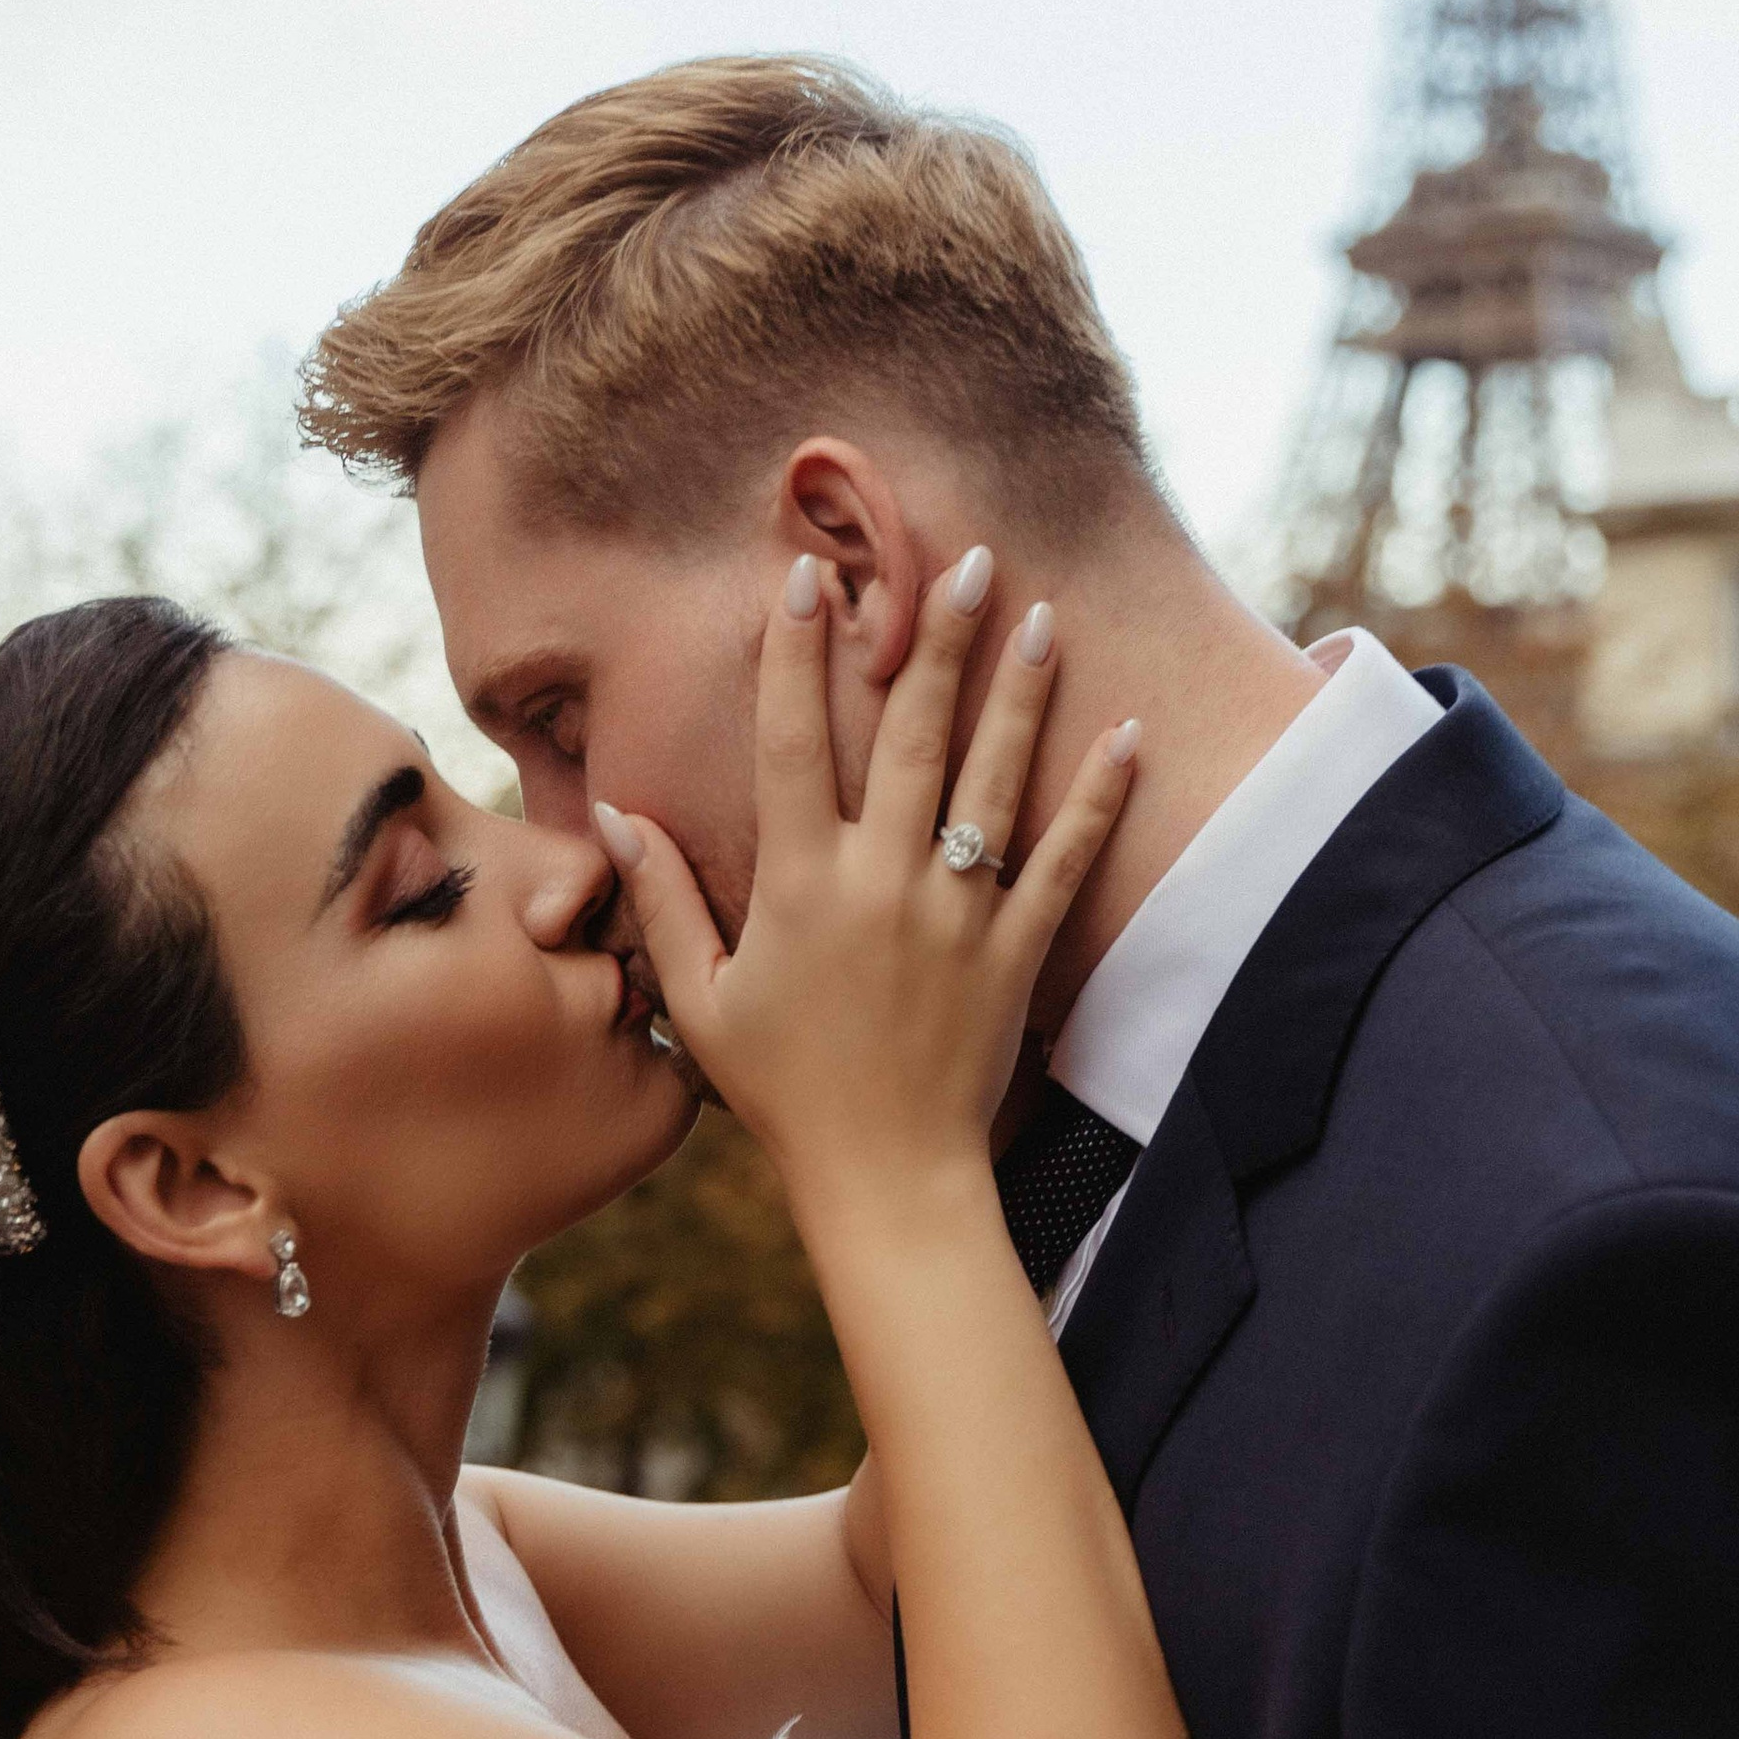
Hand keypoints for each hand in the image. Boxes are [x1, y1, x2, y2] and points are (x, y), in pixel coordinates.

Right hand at [593, 548, 1136, 1232]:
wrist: (885, 1178)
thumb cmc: (782, 1091)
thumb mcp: (700, 1000)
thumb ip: (662, 899)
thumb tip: (613, 812)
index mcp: (798, 884)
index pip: (792, 741)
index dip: (796, 651)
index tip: (806, 574)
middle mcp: (881, 882)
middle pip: (909, 735)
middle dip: (933, 639)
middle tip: (961, 559)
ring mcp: (957, 913)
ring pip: (992, 780)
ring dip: (1018, 691)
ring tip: (1041, 612)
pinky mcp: (1015, 952)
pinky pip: (1065, 861)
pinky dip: (1097, 797)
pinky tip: (1125, 732)